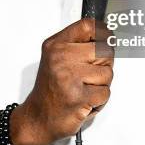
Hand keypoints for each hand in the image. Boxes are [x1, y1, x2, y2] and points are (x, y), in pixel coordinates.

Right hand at [11, 18, 113, 144]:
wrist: (37, 119)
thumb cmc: (50, 90)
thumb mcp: (56, 58)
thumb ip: (77, 44)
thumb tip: (106, 36)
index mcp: (56, 45)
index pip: (88, 26)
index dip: (103, 33)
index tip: (106, 40)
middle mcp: (61, 58)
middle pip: (104, 50)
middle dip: (103, 64)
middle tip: (89, 75)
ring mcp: (69, 77)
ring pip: (108, 72)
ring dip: (101, 85)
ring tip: (84, 89)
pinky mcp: (78, 97)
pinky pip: (105, 92)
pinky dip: (99, 100)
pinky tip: (84, 100)